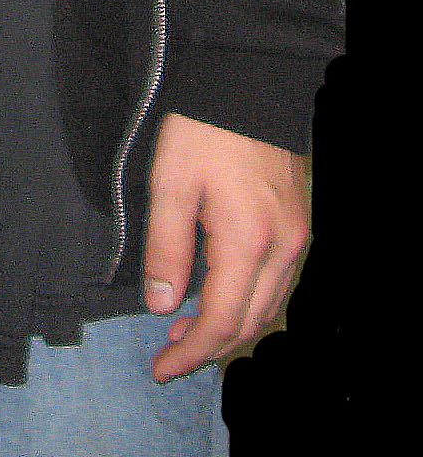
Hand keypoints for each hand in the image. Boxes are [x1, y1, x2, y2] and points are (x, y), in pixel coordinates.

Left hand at [143, 112, 310, 382]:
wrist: (247, 86)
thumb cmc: (204, 130)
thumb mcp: (169, 184)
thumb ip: (165, 248)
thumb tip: (160, 306)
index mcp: (248, 242)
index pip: (220, 321)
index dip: (189, 355)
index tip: (160, 370)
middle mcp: (282, 248)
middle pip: (249, 324)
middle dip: (207, 348)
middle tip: (167, 356)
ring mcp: (296, 238)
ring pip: (267, 308)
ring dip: (229, 327)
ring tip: (185, 331)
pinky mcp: (297, 225)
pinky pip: (277, 284)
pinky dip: (247, 303)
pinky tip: (218, 296)